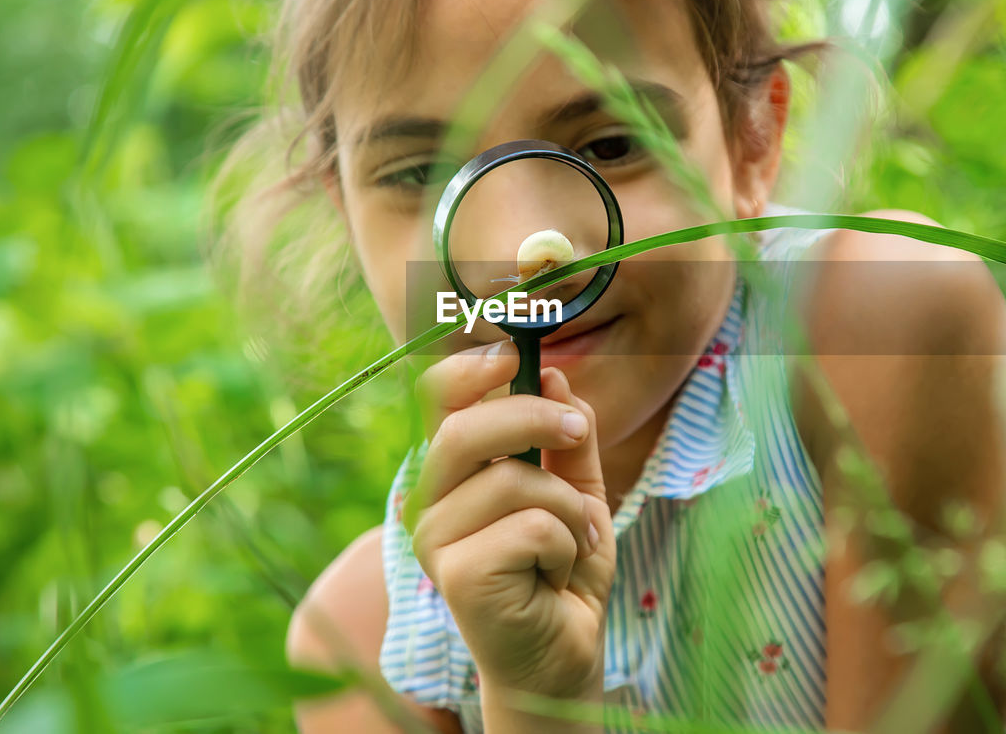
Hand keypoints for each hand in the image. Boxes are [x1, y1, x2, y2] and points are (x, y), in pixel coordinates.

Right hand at [403, 341, 615, 699]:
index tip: (512, 355)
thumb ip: (567, 437)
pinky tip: (556, 574)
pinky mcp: (456, 574)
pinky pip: (533, 526)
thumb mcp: (577, 489)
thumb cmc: (561, 567)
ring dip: (569, 509)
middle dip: (534, 417)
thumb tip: (556, 374)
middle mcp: (427, 500)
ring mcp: (434, 540)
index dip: (469, 368)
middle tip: (574, 431)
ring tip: (573, 541)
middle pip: (464, 428)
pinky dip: (567, 544)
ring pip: (514, 480)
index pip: (435, 401)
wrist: (564, 650)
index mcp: (449, 471)